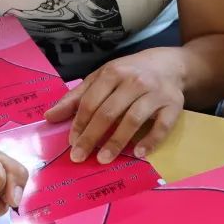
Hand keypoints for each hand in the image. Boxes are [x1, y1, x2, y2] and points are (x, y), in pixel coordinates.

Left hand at [44, 47, 185, 164]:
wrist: (169, 64)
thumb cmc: (129, 73)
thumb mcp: (102, 78)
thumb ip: (77, 97)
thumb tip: (49, 117)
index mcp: (113, 73)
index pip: (91, 101)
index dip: (79, 123)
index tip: (71, 143)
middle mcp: (134, 81)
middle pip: (109, 112)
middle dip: (92, 136)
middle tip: (79, 157)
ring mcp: (155, 93)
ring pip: (133, 119)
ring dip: (117, 141)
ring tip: (103, 159)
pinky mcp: (173, 105)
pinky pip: (162, 126)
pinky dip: (151, 141)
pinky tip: (138, 154)